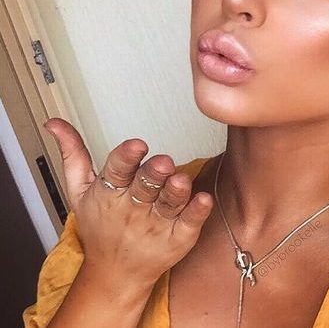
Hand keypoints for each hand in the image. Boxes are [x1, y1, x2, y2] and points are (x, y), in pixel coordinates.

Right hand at [43, 117, 212, 286]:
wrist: (115, 274)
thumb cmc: (100, 227)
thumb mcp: (79, 191)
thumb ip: (73, 153)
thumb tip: (54, 123)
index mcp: (110, 193)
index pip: (117, 170)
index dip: (126, 157)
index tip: (137, 144)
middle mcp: (135, 207)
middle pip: (146, 185)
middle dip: (154, 172)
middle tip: (164, 162)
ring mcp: (158, 223)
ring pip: (169, 203)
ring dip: (176, 191)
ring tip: (181, 180)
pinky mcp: (177, 237)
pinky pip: (189, 223)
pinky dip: (196, 212)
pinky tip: (203, 200)